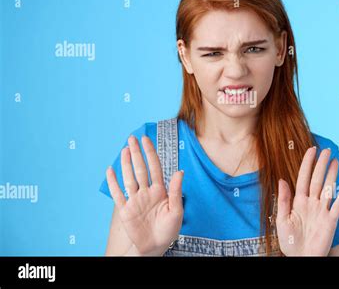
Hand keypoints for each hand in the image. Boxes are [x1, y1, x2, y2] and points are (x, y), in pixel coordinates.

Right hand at [106, 135, 183, 255]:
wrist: (155, 247)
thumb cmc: (168, 230)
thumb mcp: (176, 211)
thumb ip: (175, 191)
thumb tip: (180, 172)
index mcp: (160, 191)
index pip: (155, 167)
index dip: (150, 153)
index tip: (147, 140)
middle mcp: (146, 192)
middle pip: (140, 168)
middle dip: (137, 153)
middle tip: (132, 138)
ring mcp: (135, 200)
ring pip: (129, 177)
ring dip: (126, 163)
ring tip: (124, 149)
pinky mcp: (125, 210)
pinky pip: (118, 194)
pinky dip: (113, 182)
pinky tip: (110, 170)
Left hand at [276, 147, 338, 255]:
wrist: (300, 257)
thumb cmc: (289, 240)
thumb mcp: (281, 219)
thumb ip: (283, 200)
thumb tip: (282, 180)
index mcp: (298, 201)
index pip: (303, 178)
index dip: (307, 164)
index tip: (311, 150)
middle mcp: (312, 203)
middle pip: (317, 180)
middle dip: (321, 165)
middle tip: (327, 150)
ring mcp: (322, 210)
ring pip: (328, 188)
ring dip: (332, 174)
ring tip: (335, 160)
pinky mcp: (331, 220)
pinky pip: (338, 205)